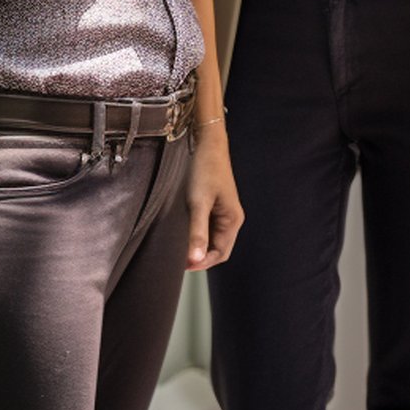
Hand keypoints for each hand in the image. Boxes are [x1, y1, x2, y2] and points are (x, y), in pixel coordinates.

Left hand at [186, 124, 242, 269]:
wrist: (207, 143)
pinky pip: (207, 227)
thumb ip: (197, 232)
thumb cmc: (205, 169)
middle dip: (199, 256)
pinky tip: (182, 231)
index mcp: (232, 220)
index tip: (181, 265)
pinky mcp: (214, 205)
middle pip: (216, 249)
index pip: (220, 254)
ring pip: (211, 238)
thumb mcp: (198, 203)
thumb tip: (195, 260)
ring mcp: (223, 212)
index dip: (202, 263)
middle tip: (177, 258)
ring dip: (197, 244)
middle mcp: (231, 219)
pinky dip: (196, 233)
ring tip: (178, 246)